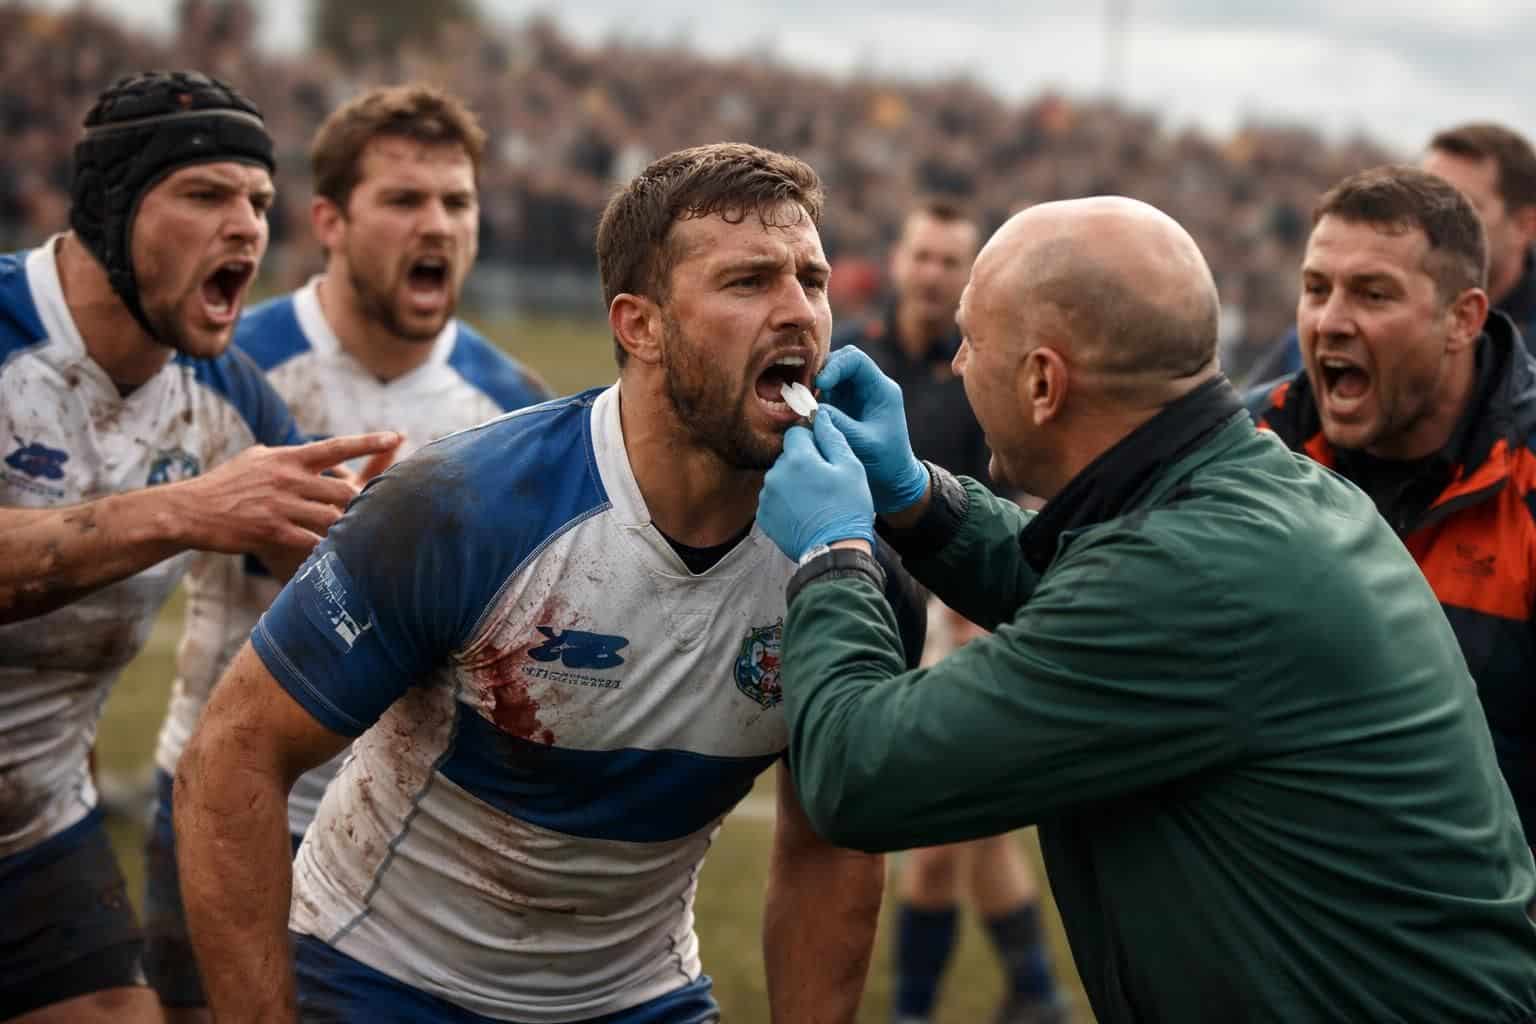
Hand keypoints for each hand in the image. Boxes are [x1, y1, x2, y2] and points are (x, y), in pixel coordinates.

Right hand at [168, 432, 400, 565]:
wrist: (190, 510)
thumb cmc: (225, 483)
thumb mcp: (255, 458)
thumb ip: (285, 456)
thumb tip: (306, 452)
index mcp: (288, 457)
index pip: (336, 446)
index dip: (368, 442)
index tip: (394, 436)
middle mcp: (288, 478)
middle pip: (343, 490)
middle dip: (358, 504)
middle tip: (372, 512)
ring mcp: (281, 505)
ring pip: (332, 517)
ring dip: (347, 528)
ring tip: (360, 535)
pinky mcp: (273, 531)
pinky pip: (312, 541)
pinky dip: (326, 548)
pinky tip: (335, 554)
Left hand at [759, 414, 874, 561]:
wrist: (834, 551)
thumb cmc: (848, 508)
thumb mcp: (850, 468)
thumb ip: (831, 437)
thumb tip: (819, 415)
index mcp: (797, 459)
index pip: (796, 433)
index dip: (812, 440)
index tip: (824, 455)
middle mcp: (775, 475)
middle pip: (787, 456)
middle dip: (803, 463)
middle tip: (824, 482)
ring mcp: (766, 497)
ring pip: (780, 478)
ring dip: (793, 483)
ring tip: (815, 501)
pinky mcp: (764, 516)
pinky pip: (774, 499)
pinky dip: (786, 502)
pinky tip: (804, 513)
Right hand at [815, 346, 928, 513]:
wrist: (893, 481)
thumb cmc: (886, 462)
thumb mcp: (863, 443)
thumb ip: (839, 423)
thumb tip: (812, 408)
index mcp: (882, 389)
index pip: (856, 360)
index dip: (835, 366)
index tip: (820, 384)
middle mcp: (869, 387)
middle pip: (841, 360)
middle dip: (822, 371)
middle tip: (806, 389)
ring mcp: (855, 396)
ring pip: (830, 375)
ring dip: (814, 384)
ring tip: (802, 401)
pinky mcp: (843, 408)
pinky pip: (825, 392)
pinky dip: (812, 397)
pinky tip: (803, 410)